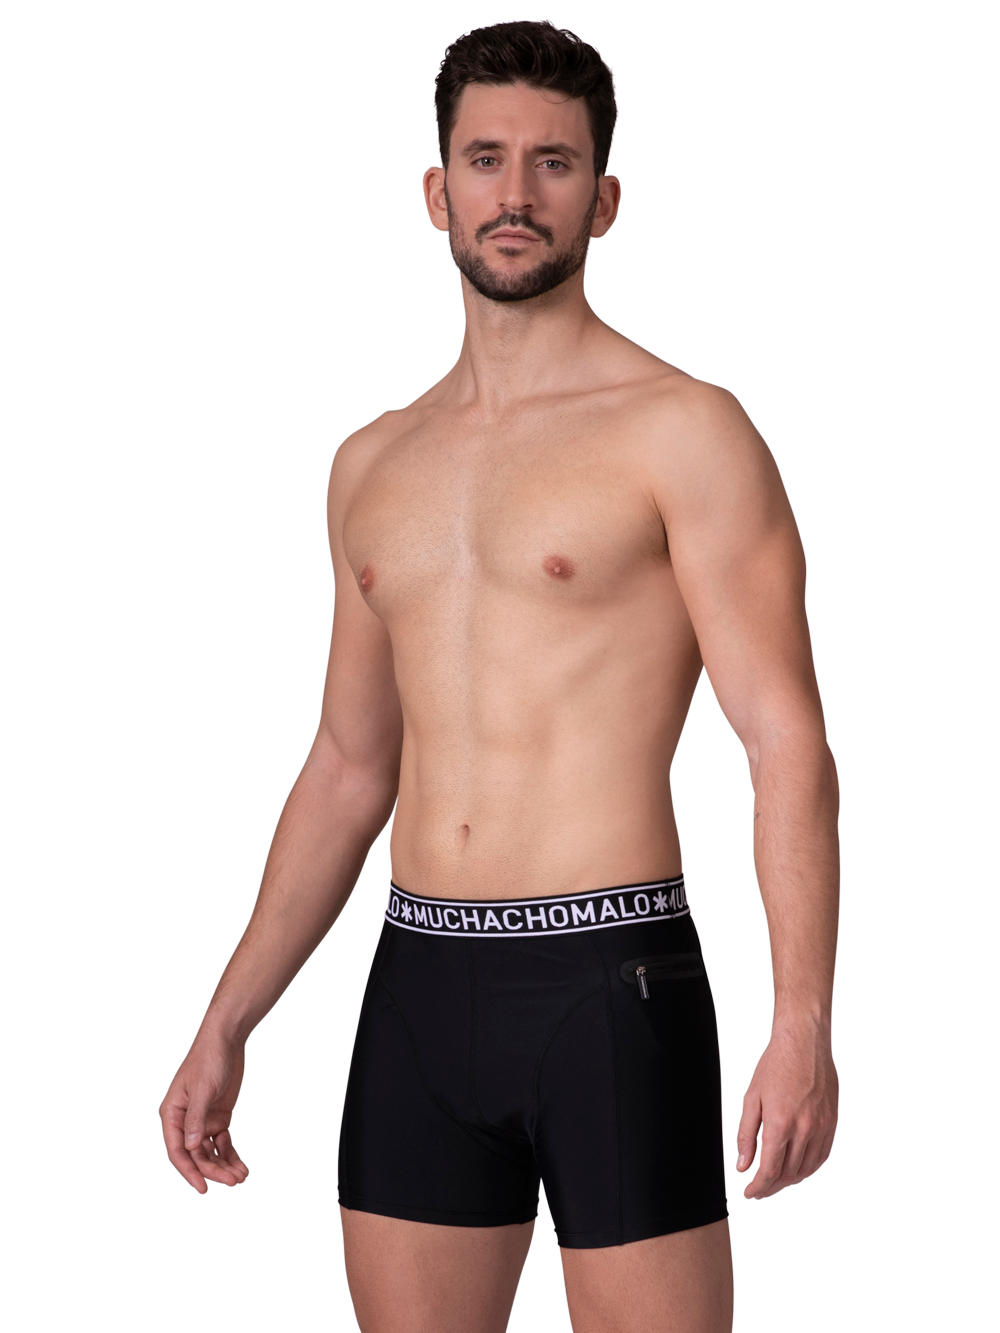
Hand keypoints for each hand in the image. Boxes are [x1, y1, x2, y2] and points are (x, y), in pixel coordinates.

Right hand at [159, 1036, 249, 1193]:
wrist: (226, 1042)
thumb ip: (196, 1118)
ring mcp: (202, 1121)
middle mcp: (185, 1122)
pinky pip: (223, 1143)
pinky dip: (231, 1155)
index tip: (202, 1187)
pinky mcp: (218, 1119)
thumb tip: (190, 1146)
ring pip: (210, 1152)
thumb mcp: (202, 1088)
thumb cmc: (207, 1059)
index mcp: (172, 1114)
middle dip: (213, 1170)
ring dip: (224, 1165)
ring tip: (240, 1176)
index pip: (177, 1150)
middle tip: (232, 1180)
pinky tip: (241, 1166)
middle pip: (196, 1155)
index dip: (189, 1171)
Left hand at [735, 1021, 837, 1200]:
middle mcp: (804, 1128)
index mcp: (780, 1122)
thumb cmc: (776, 1065)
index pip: (770, 1169)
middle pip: (789, 1173)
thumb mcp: (752, 1098)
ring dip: (790, 1180)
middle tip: (760, 1188)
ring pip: (806, 1168)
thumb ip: (747, 1134)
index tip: (751, 1192)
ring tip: (775, 1181)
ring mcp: (820, 1126)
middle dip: (772, 1186)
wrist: (804, 1044)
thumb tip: (743, 1164)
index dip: (759, 1187)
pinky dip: (808, 1167)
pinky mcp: (831, 1122)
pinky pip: (821, 1155)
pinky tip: (796, 1168)